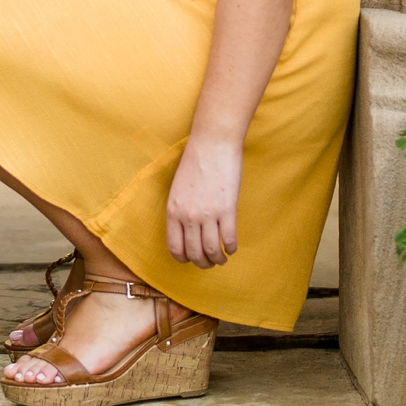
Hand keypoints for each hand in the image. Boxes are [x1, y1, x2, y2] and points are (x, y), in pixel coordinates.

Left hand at [166, 137, 242, 268]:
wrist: (213, 142)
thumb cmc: (195, 161)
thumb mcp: (178, 188)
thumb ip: (180, 210)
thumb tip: (186, 231)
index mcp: (173, 210)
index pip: (175, 248)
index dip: (184, 259)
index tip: (191, 259)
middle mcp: (188, 215)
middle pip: (194, 254)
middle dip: (202, 263)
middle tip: (209, 263)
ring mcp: (208, 213)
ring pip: (212, 250)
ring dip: (218, 259)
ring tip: (222, 258)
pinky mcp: (227, 209)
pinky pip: (229, 239)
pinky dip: (231, 248)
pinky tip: (232, 248)